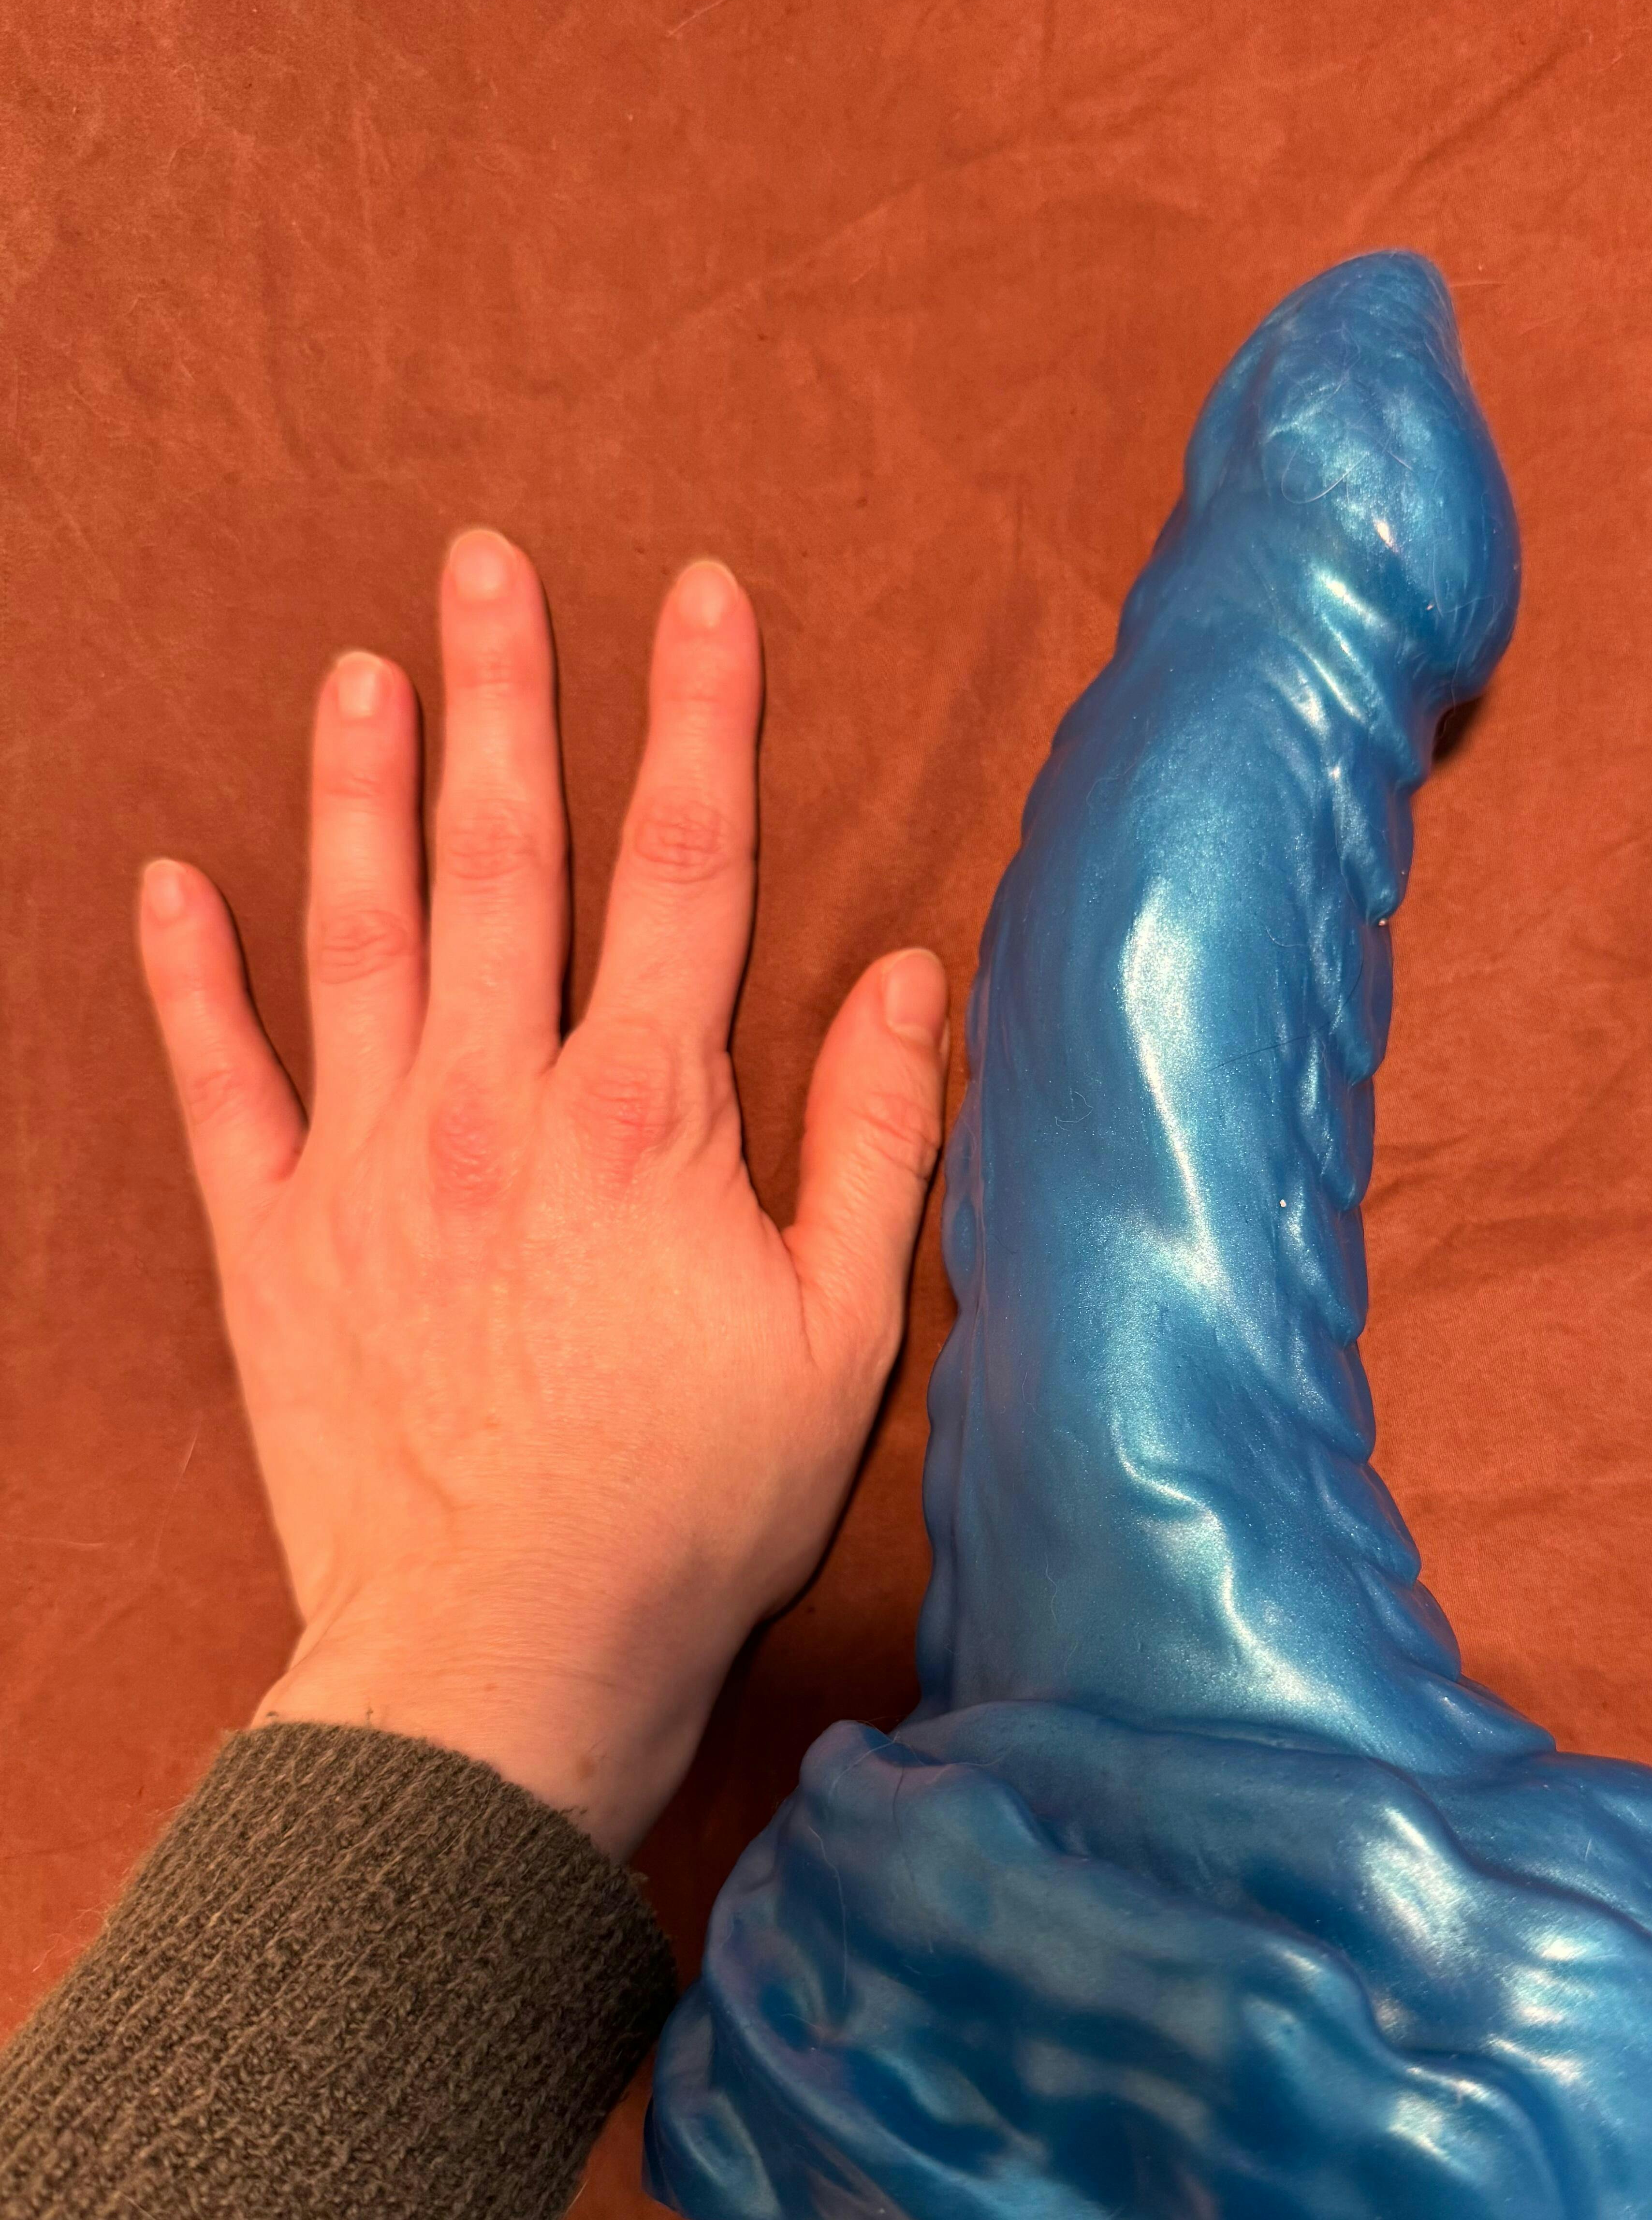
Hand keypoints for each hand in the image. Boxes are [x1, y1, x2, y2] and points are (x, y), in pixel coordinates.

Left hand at [138, 530, 949, 1860]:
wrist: (508, 1656)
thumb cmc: (693, 1506)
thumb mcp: (841, 1332)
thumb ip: (875, 1140)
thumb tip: (912, 976)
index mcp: (643, 1122)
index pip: (687, 870)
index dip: (699, 719)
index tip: (697, 594)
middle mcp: (494, 1108)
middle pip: (505, 859)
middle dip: (504, 697)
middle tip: (482, 564)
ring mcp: (368, 1167)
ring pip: (358, 933)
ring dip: (359, 792)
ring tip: (358, 670)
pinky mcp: (272, 1244)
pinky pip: (219, 1086)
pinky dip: (191, 982)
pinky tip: (172, 885)